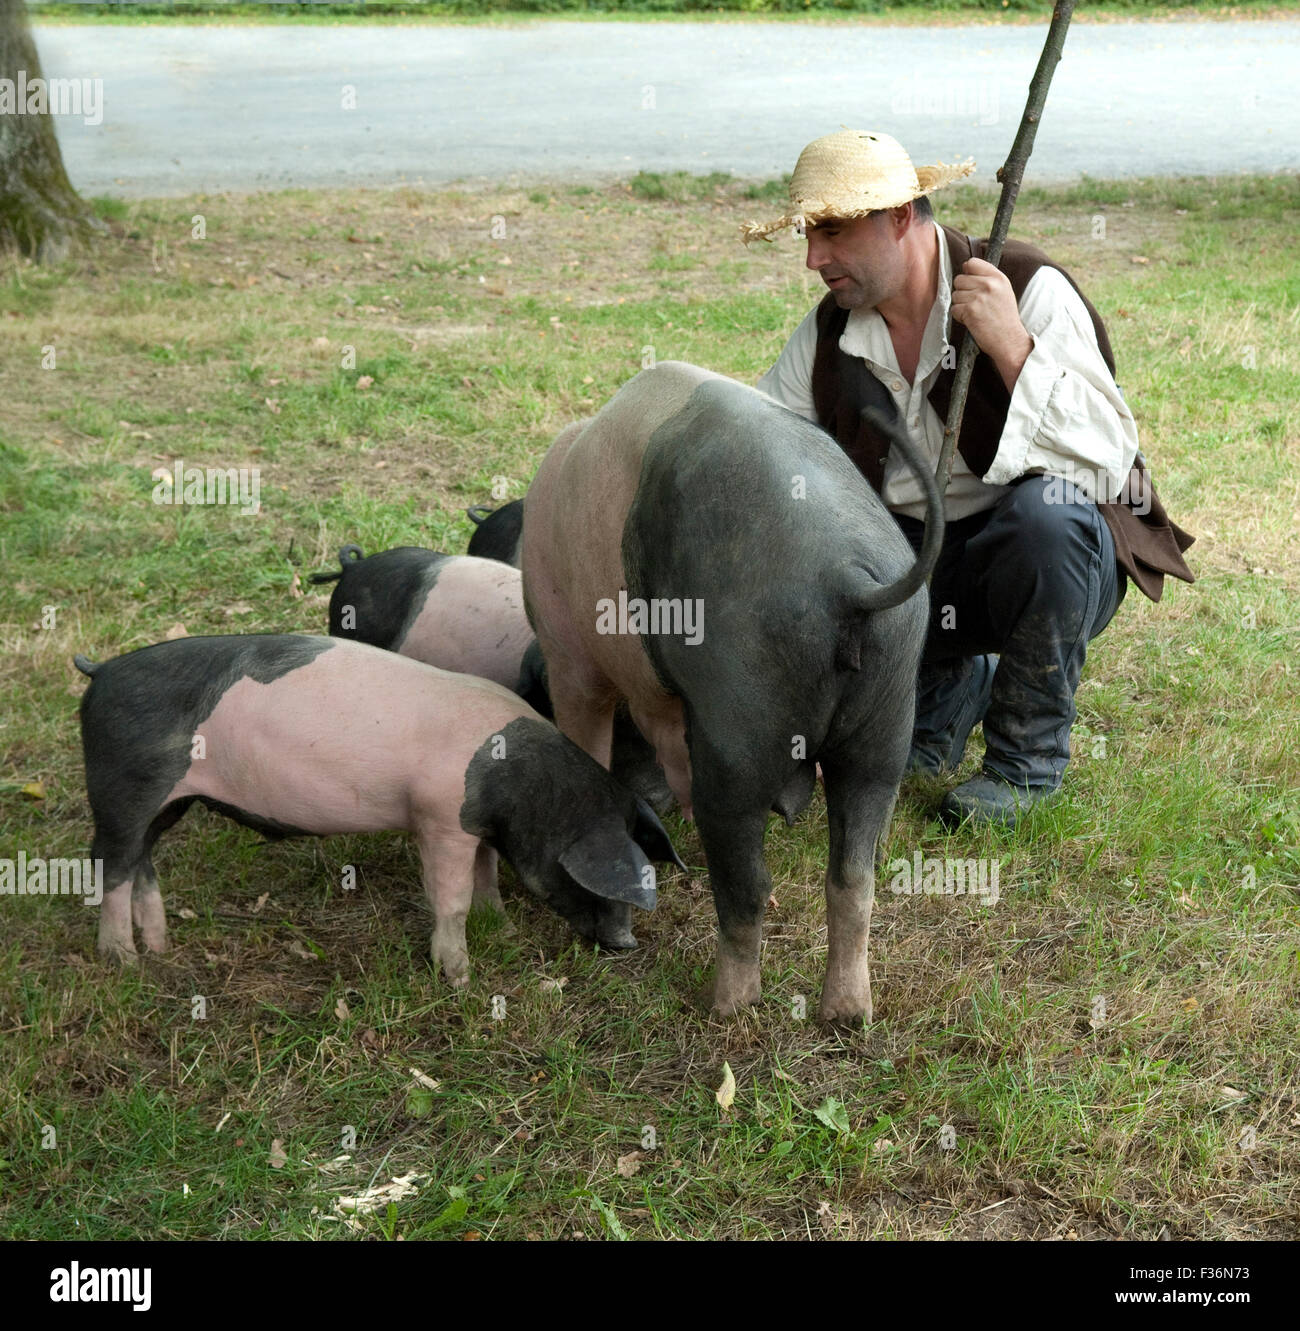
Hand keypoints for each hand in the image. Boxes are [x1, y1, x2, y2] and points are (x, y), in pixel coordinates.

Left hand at [951, 257, 1033, 391]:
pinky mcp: (970, 311)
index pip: (972, 263)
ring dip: (961, 305)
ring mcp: (979, 297)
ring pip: (955, 295)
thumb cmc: (1004, 317)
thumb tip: (965, 267)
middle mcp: (989, 284)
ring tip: (975, 313)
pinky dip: (959, 317)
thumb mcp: (1003, 291)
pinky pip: (954, 309)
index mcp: (998, 277)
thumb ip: (987, 278)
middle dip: (962, 291)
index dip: (967, 272)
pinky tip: (972, 321)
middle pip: (959, 279)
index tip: (970, 282)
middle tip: (973, 303)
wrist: (1009, 340)